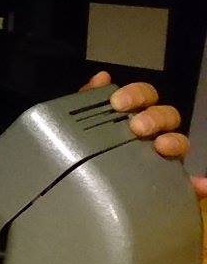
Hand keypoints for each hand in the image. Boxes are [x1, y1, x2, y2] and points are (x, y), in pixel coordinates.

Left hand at [81, 71, 206, 198]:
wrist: (70, 186)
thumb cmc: (77, 148)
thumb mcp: (75, 122)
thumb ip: (87, 99)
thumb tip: (103, 77)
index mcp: (131, 115)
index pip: (144, 96)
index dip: (136, 94)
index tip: (117, 102)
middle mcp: (151, 133)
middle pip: (166, 115)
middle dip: (154, 117)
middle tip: (137, 127)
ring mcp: (161, 157)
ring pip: (179, 142)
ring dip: (175, 141)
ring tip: (161, 146)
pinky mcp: (167, 184)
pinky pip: (187, 184)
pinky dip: (198, 184)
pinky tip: (201, 185)